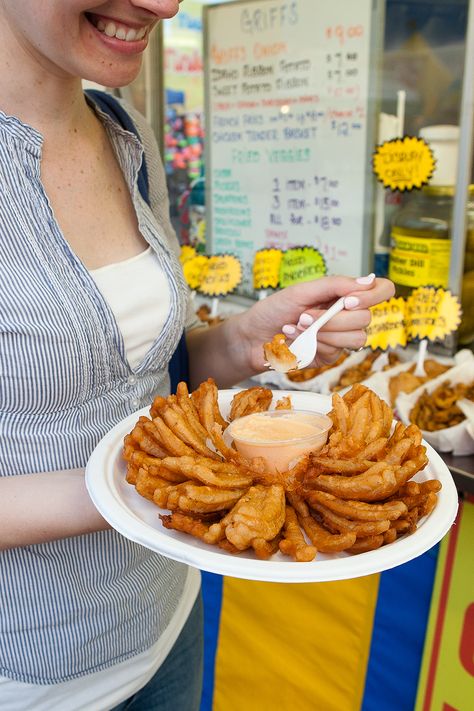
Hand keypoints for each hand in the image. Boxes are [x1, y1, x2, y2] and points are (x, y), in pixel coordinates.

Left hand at [237, 274, 394, 371]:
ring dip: (322, 332)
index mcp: (344, 294)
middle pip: (366, 319)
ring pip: (355, 338)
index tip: (348, 300)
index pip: (382, 290)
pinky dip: (312, 344)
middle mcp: (347, 315)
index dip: (374, 295)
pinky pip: (336, 352)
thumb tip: (368, 280)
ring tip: (297, 326)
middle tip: (304, 315)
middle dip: (333, 318)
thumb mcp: (302, 291)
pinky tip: (295, 340)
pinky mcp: (329, 356)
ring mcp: (340, 337)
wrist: (252, 337)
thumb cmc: (274, 310)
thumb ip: (335, 285)